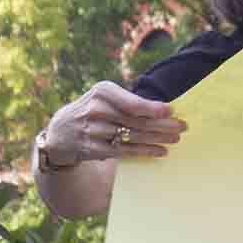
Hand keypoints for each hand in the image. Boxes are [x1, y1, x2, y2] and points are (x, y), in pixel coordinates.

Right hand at [42, 82, 186, 164]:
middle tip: (182, 127)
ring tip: (175, 139)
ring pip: (132, 136)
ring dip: (157, 139)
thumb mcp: (106, 97)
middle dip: (162, 125)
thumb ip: (129, 101)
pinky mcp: (93, 148)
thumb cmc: (93, 110)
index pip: (131, 103)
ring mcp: (93, 131)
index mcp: (102, 92)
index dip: (152, 108)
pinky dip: (145, 151)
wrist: (61, 131)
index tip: (171, 111)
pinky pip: (125, 151)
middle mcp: (96, 110)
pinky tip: (160, 151)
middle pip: (135, 121)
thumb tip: (164, 109)